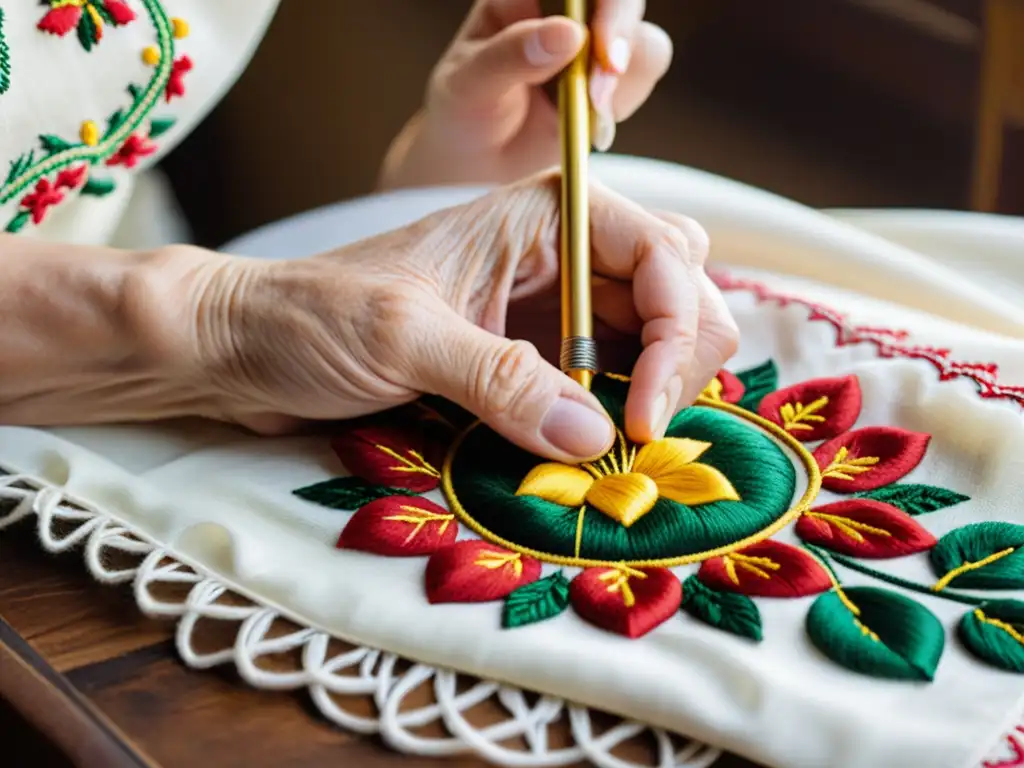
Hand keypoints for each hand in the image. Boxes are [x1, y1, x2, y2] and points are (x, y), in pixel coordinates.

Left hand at [179, 173, 737, 462]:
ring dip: (654, 390)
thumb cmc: (311, 316)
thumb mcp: (403, 337)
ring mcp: (548, 309)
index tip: (641, 417)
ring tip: (618, 444)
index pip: (662, 254)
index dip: (674, 332)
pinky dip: (616, 414)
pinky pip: (604, 382)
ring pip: (650, 340)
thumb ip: (499, 380)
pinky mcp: (529, 358)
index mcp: (541, 216)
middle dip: (680, 358)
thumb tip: (595, 436)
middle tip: (639, 431)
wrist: (247, 347)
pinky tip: (594, 448)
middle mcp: (559, 256)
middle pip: (677, 292)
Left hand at [379, 0, 671, 189]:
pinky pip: (642, 77)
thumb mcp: (470, 83)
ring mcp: (595, 42)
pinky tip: (591, 125)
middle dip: (621, 33)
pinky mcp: (613, 79)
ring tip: (589, 112)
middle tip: (601, 83)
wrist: (476, 159)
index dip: (601, 1)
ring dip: (624, 79)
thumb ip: (512, 55)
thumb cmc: (463, 108)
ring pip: (644, 40)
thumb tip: (568, 34)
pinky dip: (623, 102)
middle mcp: (567, 9)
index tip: (595, 41)